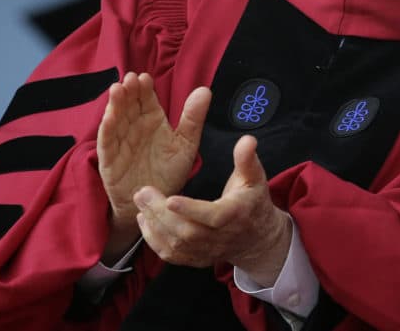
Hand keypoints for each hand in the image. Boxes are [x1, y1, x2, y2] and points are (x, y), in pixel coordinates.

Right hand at [97, 72, 210, 240]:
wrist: (157, 203)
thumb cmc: (171, 172)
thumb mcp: (186, 144)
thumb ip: (193, 118)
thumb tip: (205, 90)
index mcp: (153, 121)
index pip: (146, 100)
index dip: (145, 88)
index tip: (145, 77)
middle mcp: (135, 128)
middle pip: (129, 105)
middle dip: (129, 92)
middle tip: (130, 78)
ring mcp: (121, 143)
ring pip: (116, 119)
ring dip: (115, 105)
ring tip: (117, 89)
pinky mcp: (110, 160)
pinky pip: (107, 143)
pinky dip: (107, 129)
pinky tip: (109, 117)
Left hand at [135, 135, 291, 285]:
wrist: (258, 238)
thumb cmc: (253, 202)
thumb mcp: (254, 178)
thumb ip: (247, 159)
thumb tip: (247, 140)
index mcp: (236, 214)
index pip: (213, 216)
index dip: (191, 210)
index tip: (170, 198)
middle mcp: (221, 237)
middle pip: (188, 232)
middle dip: (162, 214)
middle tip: (143, 193)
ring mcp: (208, 251)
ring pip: (177, 245)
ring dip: (154, 225)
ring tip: (141, 203)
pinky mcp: (197, 259)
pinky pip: (172, 256)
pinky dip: (154, 240)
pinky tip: (145, 221)